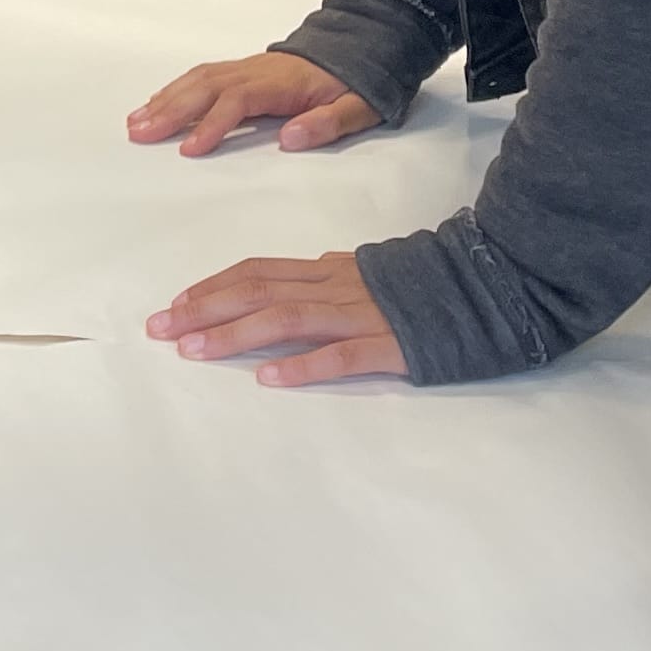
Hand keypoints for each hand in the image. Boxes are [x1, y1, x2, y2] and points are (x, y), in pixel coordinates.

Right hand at [127, 50, 381, 158]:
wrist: (361, 45)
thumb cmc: (357, 84)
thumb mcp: (358, 108)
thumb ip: (327, 124)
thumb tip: (290, 139)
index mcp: (282, 83)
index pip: (237, 101)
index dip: (212, 124)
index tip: (188, 149)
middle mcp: (257, 71)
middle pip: (206, 86)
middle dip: (170, 110)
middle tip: (139, 133)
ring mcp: (247, 67)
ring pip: (198, 78)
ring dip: (165, 100)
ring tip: (135, 122)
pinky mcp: (242, 70)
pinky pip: (201, 75)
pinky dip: (174, 89)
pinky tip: (156, 104)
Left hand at [146, 249, 411, 387]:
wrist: (490, 282)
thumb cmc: (427, 283)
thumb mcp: (368, 271)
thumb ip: (327, 279)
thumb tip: (286, 284)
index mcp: (329, 271)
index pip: (258, 272)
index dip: (213, 287)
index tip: (174, 305)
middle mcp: (336, 287)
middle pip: (259, 291)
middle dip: (203, 310)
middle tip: (160, 329)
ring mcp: (362, 315)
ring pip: (287, 318)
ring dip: (235, 335)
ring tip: (193, 351)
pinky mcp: (391, 345)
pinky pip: (342, 355)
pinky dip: (303, 366)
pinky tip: (269, 379)